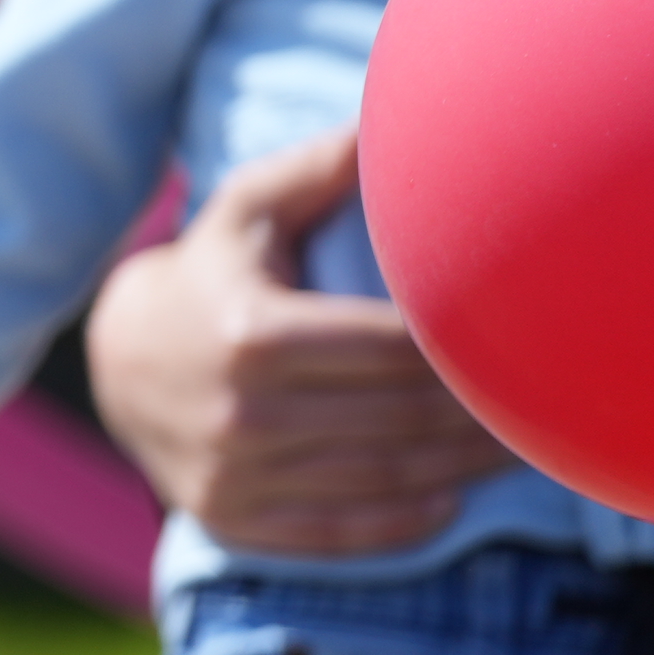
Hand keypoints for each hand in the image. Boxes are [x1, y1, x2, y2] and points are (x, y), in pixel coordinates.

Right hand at [86, 126, 517, 552]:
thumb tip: (384, 121)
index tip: (509, 345)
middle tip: (534, 406)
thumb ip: (316, 170)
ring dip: (464, 468)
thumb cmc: (210, 275)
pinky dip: (409, 519)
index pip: (394, 352)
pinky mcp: (232, 517)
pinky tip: (450, 494)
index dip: (463, 353)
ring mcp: (234, 471)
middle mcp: (240, 410)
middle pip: (401, 420)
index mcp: (250, 331)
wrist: (119, 362)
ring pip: (386, 479)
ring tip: (511, 451)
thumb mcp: (245, 212)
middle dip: (480, 417)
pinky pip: (345, 532)